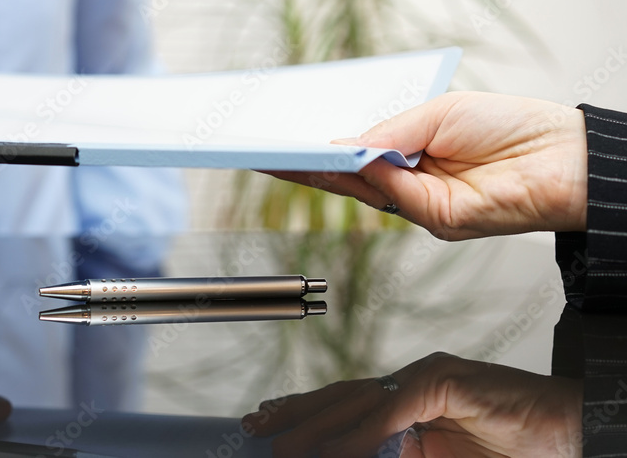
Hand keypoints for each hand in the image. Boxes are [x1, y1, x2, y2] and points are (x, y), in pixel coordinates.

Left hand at [243, 352, 581, 457]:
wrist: (572, 435)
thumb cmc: (513, 449)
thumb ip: (392, 456)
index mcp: (409, 402)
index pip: (345, 405)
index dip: (305, 414)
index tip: (269, 422)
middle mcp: (412, 383)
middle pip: (341, 397)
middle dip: (295, 413)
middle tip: (255, 426)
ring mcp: (429, 377)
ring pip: (358, 401)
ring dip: (316, 426)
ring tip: (280, 444)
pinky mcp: (448, 380)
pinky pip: (395, 409)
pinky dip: (363, 433)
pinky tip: (336, 448)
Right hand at [266, 92, 587, 239]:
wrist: (563, 155)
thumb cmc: (509, 127)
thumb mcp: (438, 114)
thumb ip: (389, 132)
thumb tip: (342, 142)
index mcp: (408, 154)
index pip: (351, 155)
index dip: (315, 150)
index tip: (281, 141)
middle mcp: (409, 183)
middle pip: (345, 177)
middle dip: (305, 163)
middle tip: (268, 150)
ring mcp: (420, 204)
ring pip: (360, 189)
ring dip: (324, 170)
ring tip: (290, 150)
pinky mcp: (436, 218)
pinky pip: (391, 195)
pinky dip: (369, 174)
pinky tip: (349, 153)